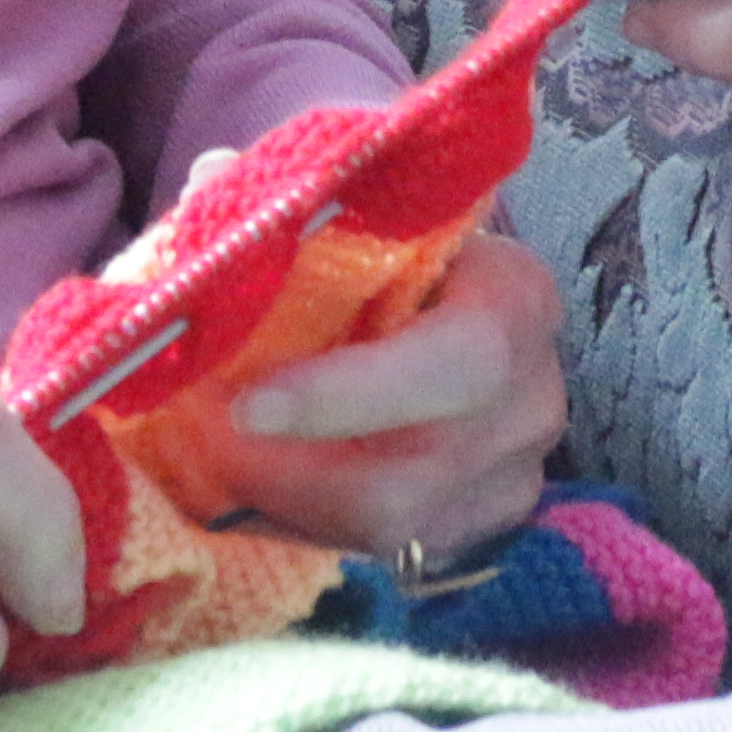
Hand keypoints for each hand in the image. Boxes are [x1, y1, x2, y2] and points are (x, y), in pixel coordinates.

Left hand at [178, 221, 568, 565]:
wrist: (439, 305)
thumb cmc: (388, 251)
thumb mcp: (350, 211)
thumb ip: (287, 201)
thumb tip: (212, 178)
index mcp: (516, 298)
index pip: (457, 361)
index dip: (349, 395)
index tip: (246, 406)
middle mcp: (532, 397)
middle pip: (412, 473)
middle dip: (288, 469)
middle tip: (200, 440)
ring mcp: (513, 476)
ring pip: (390, 526)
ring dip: (284, 498)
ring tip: (211, 457)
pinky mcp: (478, 528)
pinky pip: (383, 553)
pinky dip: (306, 524)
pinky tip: (260, 483)